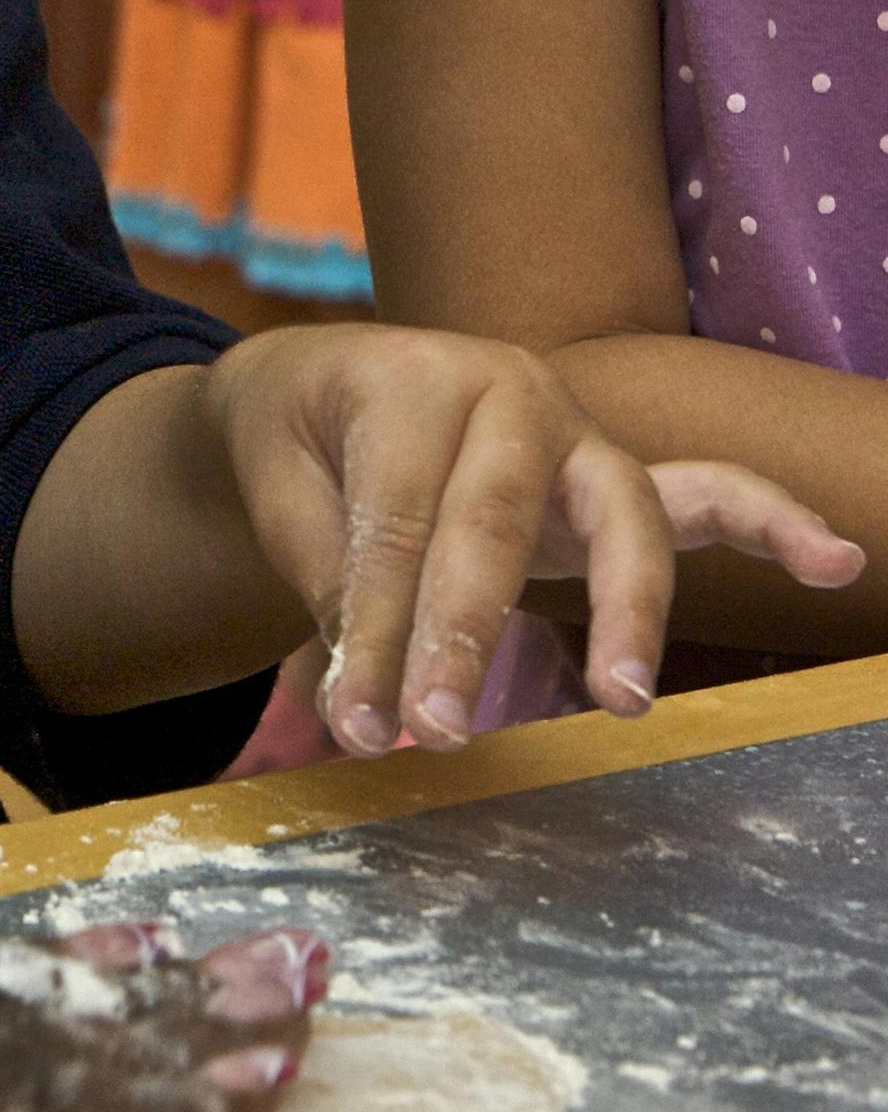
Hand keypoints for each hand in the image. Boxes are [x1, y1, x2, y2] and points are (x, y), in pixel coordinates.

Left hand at [205, 327, 863, 755]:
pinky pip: (708, 491)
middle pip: (496, 520)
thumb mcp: (278, 489)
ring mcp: (576, 429)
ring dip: (626, 611)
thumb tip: (367, 697)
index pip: (395, 520)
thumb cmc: (298, 439)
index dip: (375, 626)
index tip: (356, 719)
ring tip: (621, 698)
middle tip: (435, 732)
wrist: (322, 385)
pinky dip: (771, 523)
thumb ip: (326, 580)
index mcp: (410, 379)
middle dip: (466, 635)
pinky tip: (833, 560)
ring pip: (619, 515)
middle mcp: (507, 389)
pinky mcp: (615, 474)